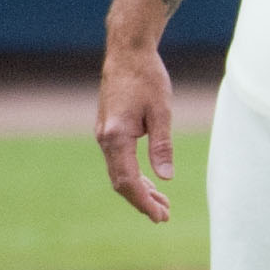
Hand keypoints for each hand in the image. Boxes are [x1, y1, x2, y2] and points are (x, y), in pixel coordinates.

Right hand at [96, 43, 177, 222]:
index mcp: (116, 136)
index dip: (144, 201)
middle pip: (120, 181)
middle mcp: (105, 139)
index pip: (128, 180)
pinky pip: (119, 161)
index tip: (160, 216)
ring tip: (162, 204)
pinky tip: (150, 181)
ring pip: (119, 172)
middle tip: (164, 216)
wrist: (127, 54)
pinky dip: (134, 174)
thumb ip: (162, 145)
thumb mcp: (161, 111)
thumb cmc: (147, 78)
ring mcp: (104, 135)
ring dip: (139, 189)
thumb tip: (165, 177)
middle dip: (142, 201)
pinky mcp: (109, 130)